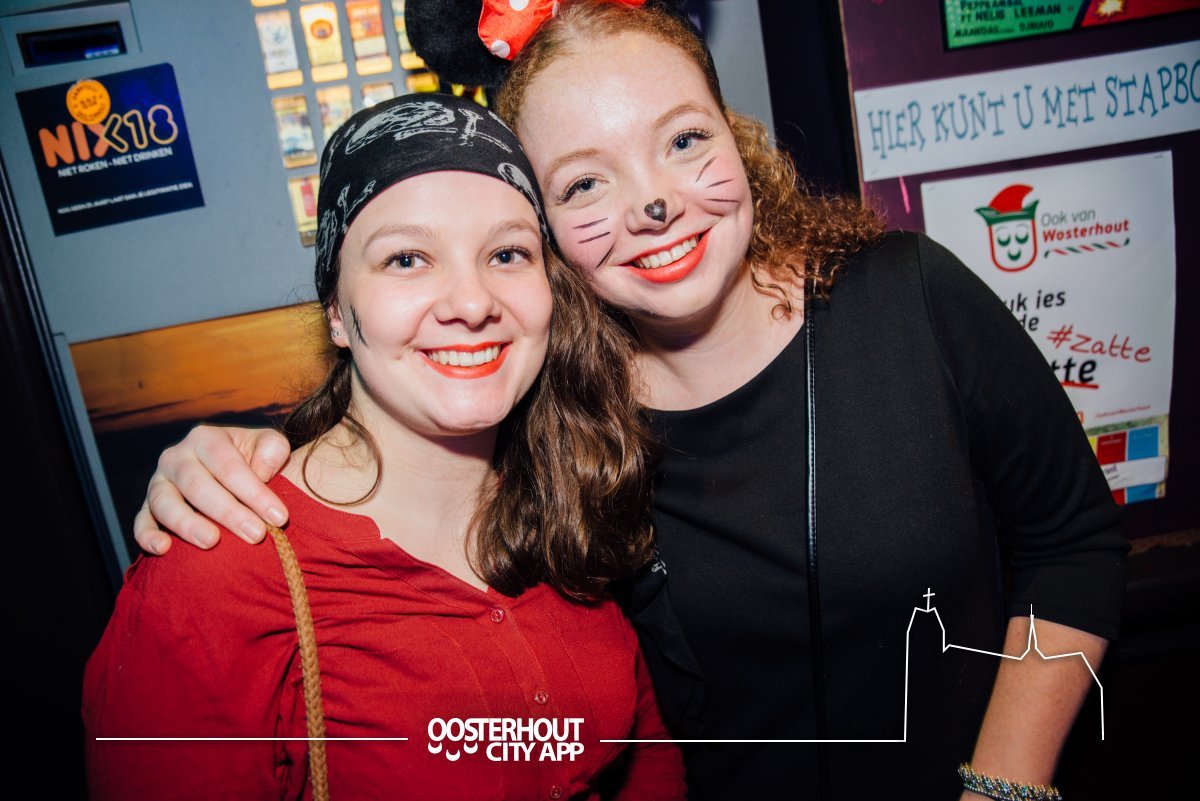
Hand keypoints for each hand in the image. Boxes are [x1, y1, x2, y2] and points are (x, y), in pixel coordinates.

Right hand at [134, 426, 291, 554]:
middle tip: (256, 535)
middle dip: (228, 512)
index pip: (229, 466)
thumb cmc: (255, 459)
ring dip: (187, 524)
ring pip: (164, 503)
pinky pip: (141, 522)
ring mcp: (158, 483)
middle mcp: (176, 457)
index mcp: (206, 438)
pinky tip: (164, 549)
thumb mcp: (269, 445)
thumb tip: (261, 473)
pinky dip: (147, 536)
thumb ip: (272, 450)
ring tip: (212, 542)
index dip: (254, 492)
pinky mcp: (147, 508)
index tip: (279, 517)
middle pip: (197, 485)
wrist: (232, 472)